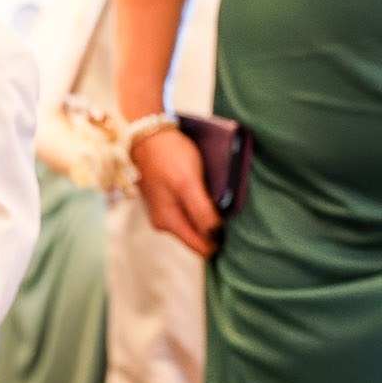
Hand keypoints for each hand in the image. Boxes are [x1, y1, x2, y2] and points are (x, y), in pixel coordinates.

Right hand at [131, 127, 219, 256]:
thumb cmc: (168, 155)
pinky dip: (201, 205)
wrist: (148, 134)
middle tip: (229, 210)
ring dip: (208, 215)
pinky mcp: (168, 200)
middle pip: (198, 237)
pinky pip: (189, 211)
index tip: (233, 227)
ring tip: (219, 198)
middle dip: (215, 228)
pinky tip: (207, 192)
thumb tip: (215, 234)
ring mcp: (165, 211)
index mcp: (169, 223)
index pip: (201, 248)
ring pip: (195, 224)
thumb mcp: (188, 183)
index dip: (219, 241)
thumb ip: (201, 211)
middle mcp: (165, 222)